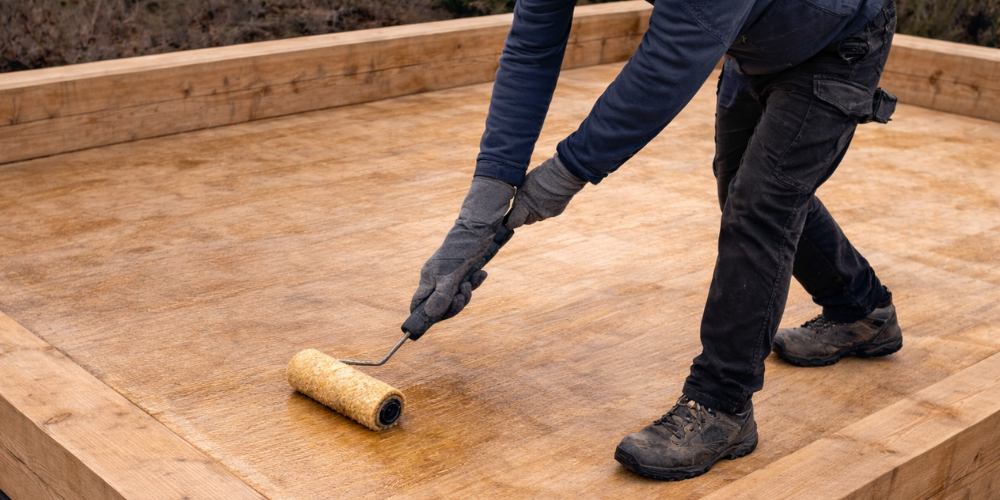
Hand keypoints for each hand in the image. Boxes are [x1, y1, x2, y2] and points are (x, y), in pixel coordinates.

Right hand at [412, 176, 514, 319]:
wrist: (478, 229)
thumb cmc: (462, 252)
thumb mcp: (452, 277)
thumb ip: (441, 296)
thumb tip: (430, 314)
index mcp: (428, 279)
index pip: (419, 304)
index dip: (427, 315)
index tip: (438, 320)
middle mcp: (436, 278)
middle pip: (440, 304)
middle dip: (454, 304)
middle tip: (463, 295)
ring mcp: (449, 274)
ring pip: (455, 295)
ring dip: (466, 292)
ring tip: (472, 281)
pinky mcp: (462, 270)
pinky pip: (466, 284)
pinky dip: (474, 282)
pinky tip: (481, 274)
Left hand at [505, 153, 586, 228]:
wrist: (561, 175)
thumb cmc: (540, 176)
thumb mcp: (524, 186)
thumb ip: (520, 199)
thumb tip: (517, 207)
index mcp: (524, 205)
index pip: (515, 221)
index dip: (512, 221)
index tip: (510, 220)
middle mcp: (535, 213)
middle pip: (527, 221)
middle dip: (525, 216)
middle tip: (526, 205)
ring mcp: (546, 214)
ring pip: (538, 217)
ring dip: (537, 211)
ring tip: (539, 197)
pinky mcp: (556, 212)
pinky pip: (548, 213)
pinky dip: (547, 208)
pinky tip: (548, 197)